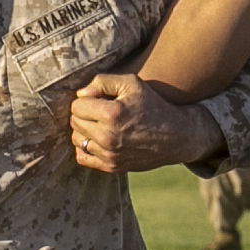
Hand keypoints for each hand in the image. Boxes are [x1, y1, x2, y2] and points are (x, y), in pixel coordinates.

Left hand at [70, 73, 224, 172]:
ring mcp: (110, 154)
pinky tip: (98, 139)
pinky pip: (82, 157)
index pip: (77, 106)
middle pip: (75, 122)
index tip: (98, 99)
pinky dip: (85, 148)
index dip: (85, 99)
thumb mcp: (132, 83)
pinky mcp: (112, 166)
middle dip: (83, 114)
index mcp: (112, 114)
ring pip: (76, 140)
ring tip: (99, 124)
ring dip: (84, 130)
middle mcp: (108, 136)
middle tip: (99, 111)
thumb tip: (80, 94)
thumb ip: (102, 82)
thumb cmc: (152, 105)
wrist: (175, 136)